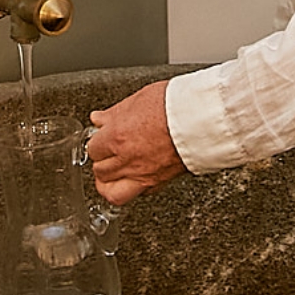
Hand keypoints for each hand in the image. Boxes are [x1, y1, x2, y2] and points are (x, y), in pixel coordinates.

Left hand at [87, 81, 185, 204]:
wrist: (202, 118)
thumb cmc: (175, 105)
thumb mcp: (139, 98)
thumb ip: (114, 113)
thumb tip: (98, 119)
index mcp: (117, 137)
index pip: (92, 149)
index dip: (97, 143)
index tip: (102, 138)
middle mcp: (126, 160)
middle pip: (100, 171)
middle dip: (102, 161)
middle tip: (107, 153)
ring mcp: (142, 174)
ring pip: (111, 193)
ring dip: (109, 183)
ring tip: (113, 173)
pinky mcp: (158, 183)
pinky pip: (135, 195)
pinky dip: (131, 189)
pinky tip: (134, 177)